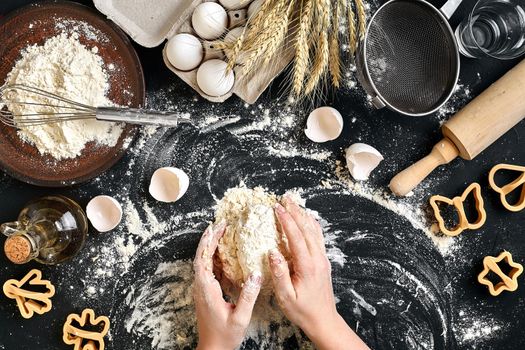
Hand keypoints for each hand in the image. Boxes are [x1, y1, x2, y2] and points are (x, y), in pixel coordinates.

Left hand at [194, 221, 261, 349]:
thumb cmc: (224, 336)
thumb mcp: (240, 317)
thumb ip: (248, 296)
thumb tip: (256, 274)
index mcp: (207, 289)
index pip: (203, 259)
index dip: (208, 241)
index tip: (216, 228)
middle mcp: (201, 286)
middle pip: (201, 256)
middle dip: (210, 238)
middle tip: (221, 224)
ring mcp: (202, 289)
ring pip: (203, 261)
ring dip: (211, 246)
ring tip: (222, 232)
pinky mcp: (206, 292)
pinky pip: (208, 269)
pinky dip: (214, 256)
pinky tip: (224, 252)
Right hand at [270, 197, 369, 349]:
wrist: (324, 320)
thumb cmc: (303, 311)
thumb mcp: (286, 297)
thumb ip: (279, 274)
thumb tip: (272, 252)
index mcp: (307, 266)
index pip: (296, 237)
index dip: (286, 221)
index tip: (277, 208)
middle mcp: (317, 259)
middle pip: (306, 229)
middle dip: (295, 212)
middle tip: (285, 198)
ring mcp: (322, 259)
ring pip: (314, 231)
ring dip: (303, 215)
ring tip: (294, 203)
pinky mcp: (323, 262)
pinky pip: (318, 238)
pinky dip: (311, 225)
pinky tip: (307, 219)